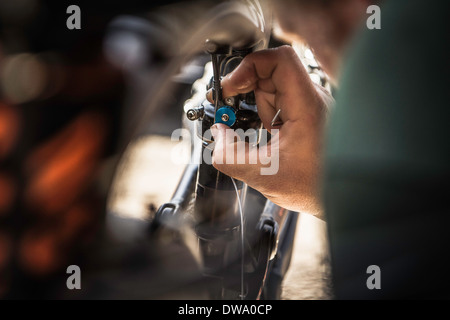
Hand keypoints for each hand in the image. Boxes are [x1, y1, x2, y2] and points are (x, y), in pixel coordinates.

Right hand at [209, 46, 332, 218]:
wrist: (344, 197)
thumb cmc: (315, 188)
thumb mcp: (263, 175)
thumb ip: (230, 155)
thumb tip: (218, 135)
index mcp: (307, 107)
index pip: (280, 60)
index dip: (249, 66)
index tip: (231, 87)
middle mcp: (313, 100)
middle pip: (272, 73)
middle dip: (247, 90)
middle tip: (230, 108)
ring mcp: (311, 107)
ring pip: (275, 88)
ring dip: (258, 105)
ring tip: (259, 131)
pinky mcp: (309, 116)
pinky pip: (282, 102)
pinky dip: (267, 113)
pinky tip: (268, 134)